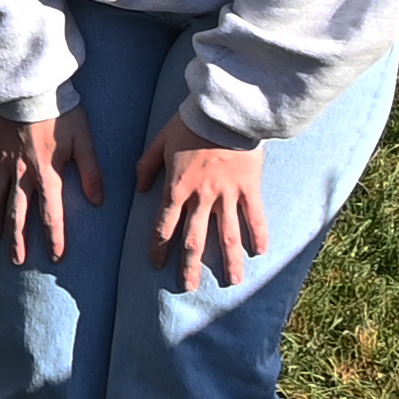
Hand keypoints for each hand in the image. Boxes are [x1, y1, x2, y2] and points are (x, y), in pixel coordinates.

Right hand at [0, 110, 99, 265]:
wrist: (28, 86)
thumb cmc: (60, 111)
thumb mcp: (83, 140)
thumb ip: (90, 171)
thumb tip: (98, 201)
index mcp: (46, 172)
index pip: (51, 213)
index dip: (54, 237)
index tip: (56, 257)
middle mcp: (21, 172)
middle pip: (18, 212)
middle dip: (18, 239)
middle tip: (18, 260)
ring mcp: (2, 161)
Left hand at [139, 129, 273, 292]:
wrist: (224, 111)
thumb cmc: (189, 124)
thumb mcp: (159, 142)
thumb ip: (146, 166)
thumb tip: (138, 189)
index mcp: (177, 187)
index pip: (164, 225)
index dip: (159, 247)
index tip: (156, 265)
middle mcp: (201, 197)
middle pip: (194, 238)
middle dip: (189, 265)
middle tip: (188, 287)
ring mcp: (227, 195)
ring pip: (227, 235)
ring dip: (228, 261)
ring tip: (233, 282)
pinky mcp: (249, 188)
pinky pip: (254, 217)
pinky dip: (258, 235)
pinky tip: (260, 253)